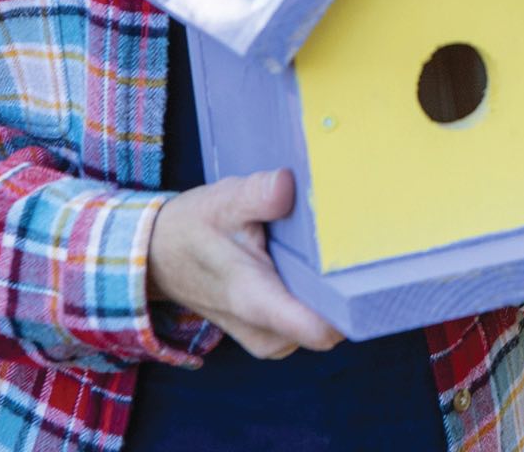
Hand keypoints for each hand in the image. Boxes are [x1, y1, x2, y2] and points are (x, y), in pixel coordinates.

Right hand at [149, 169, 342, 358]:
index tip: (366, 273)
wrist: (157, 256)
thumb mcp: (222, 201)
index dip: (349, 307)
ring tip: (321, 253)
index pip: (315, 328)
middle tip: (350, 249)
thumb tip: (286, 186)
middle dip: (344, 292)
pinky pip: (306, 322)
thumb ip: (257, 195)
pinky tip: (308, 266)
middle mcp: (263, 330)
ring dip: (326, 293)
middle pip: (330, 327)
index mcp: (253, 299)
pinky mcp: (268, 332)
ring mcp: (266, 336)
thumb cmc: (193, 228)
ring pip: (320, 325)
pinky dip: (313, 297)